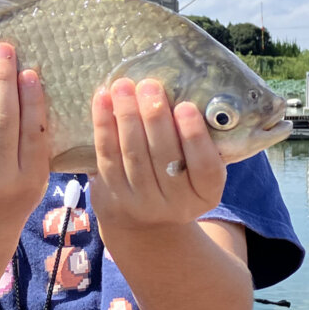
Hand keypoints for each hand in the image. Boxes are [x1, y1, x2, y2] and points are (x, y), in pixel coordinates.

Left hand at [88, 78, 226, 231]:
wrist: (145, 223)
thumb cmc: (177, 178)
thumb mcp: (197, 170)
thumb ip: (197, 140)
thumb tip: (187, 90)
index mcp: (205, 193)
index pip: (205, 167)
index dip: (195, 137)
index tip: (186, 106)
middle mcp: (176, 203)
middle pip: (164, 156)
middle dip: (155, 117)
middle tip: (150, 86)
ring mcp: (141, 202)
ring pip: (133, 154)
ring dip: (127, 116)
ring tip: (124, 86)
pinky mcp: (111, 194)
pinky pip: (106, 156)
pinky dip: (103, 125)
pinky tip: (103, 100)